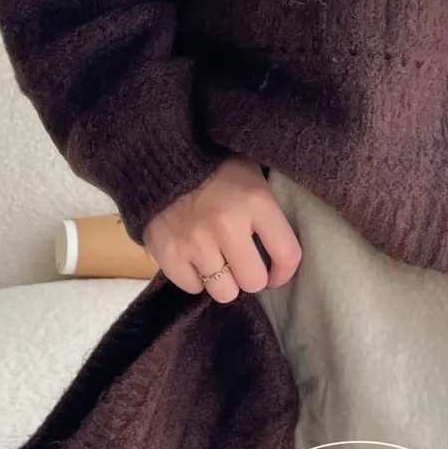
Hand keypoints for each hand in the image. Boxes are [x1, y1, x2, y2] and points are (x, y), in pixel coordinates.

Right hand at [141, 155, 301, 301]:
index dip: (284, 271)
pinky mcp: (168, 254)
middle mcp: (228, 226)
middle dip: (251, 276)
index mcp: (255, 202)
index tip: (276, 273)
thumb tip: (281, 244)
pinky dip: (195, 278)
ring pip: (224, 292)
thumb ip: (268, 206)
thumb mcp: (251, 173)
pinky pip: (192, 287)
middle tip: (242, 265)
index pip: (287, 254)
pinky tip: (195, 259)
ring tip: (218, 263)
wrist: (160, 157)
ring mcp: (196, 242)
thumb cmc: (214, 165)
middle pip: (253, 281)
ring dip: (223, 281)